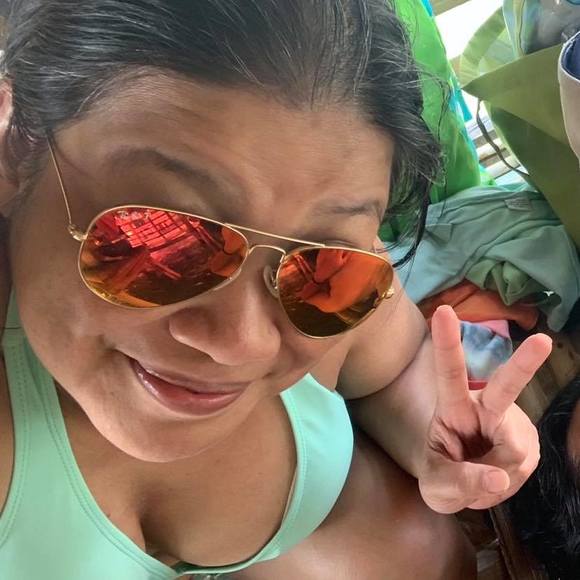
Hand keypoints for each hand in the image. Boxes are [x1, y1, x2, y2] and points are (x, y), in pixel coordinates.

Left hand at [417, 306, 551, 513]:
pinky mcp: (528, 441)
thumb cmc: (440, 475)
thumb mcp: (438, 486)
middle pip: (505, 386)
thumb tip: (501, 475)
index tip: (443, 312)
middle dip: (524, 364)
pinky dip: (509, 481)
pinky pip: (524, 465)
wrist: (461, 486)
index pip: (449, 373)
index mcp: (453, 407)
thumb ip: (461, 482)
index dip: (447, 344)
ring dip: (498, 475)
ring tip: (480, 477)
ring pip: (515, 450)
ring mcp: (511, 423)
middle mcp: (484, 408)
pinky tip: (497, 477)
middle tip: (544, 342)